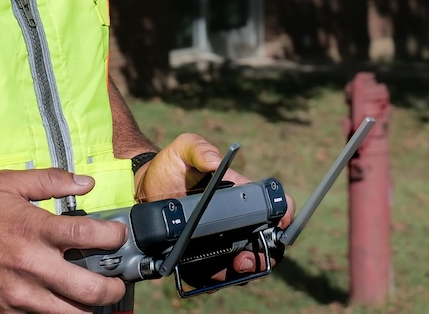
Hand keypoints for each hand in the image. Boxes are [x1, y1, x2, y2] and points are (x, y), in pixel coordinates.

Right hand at [0, 169, 128, 313]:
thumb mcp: (5, 184)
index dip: (114, 236)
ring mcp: (20, 297)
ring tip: (92, 295)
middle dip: (114, 286)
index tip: (117, 235)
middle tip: (116, 279)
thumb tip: (86, 182)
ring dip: (90, 306)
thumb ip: (49, 181)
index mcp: (33, 229)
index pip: (90, 236)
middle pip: (91, 289)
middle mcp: (30, 266)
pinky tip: (62, 303)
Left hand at [133, 134, 295, 274]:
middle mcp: (235, 219)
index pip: (272, 204)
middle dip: (265, 251)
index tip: (281, 223)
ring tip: (237, 265)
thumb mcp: (182, 150)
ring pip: (245, 261)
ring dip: (246, 268)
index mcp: (239, 193)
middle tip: (249, 255)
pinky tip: (214, 277)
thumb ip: (199, 148)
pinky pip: (217, 273)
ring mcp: (221, 239)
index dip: (284, 214)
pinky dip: (220, 279)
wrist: (144, 189)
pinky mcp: (202, 256)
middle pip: (264, 240)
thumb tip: (216, 161)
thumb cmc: (169, 166)